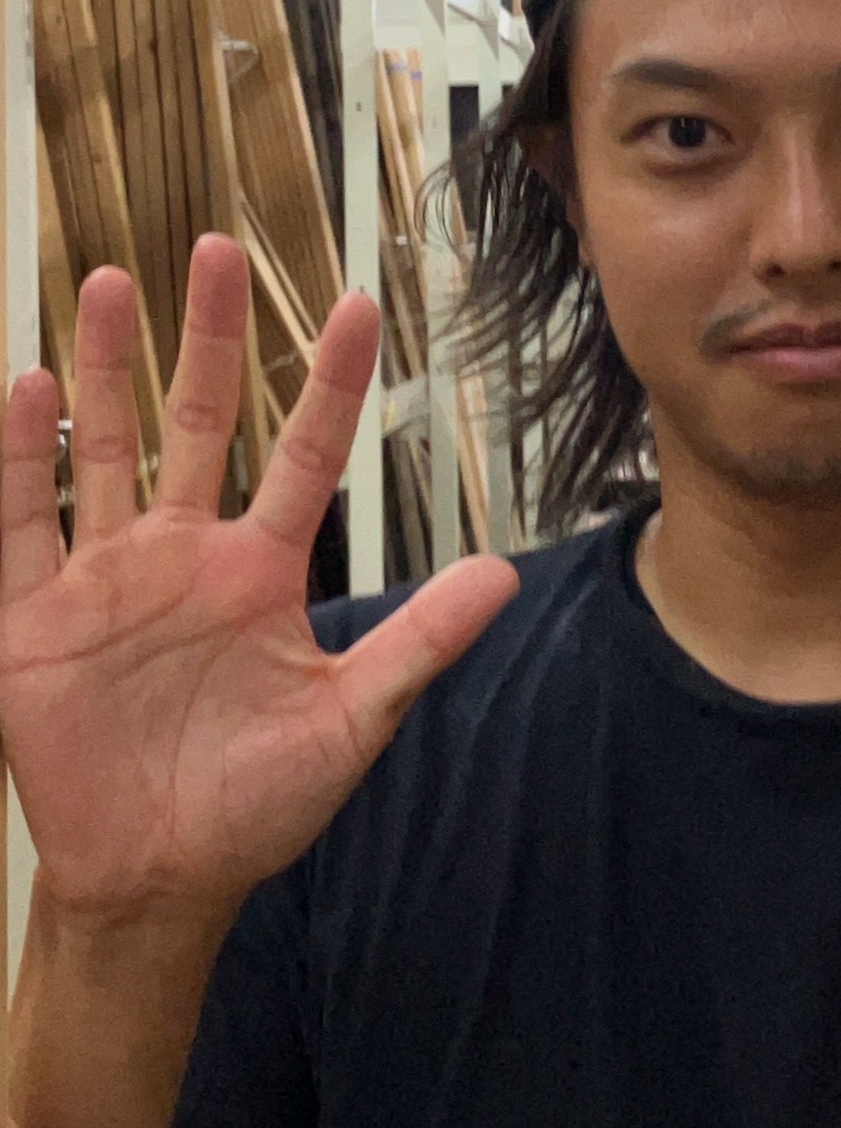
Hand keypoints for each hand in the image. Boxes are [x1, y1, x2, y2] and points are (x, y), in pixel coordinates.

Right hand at [0, 236, 518, 918]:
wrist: (158, 876)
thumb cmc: (255, 803)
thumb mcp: (350, 722)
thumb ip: (418, 642)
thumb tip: (504, 577)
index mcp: (262, 572)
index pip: (304, 454)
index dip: (332, 382)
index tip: (360, 305)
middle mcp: (185, 553)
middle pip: (198, 423)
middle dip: (206, 339)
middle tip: (212, 251)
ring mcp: (107, 576)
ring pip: (107, 449)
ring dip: (109, 370)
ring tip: (113, 285)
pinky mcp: (35, 614)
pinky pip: (24, 520)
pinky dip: (23, 458)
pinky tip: (30, 386)